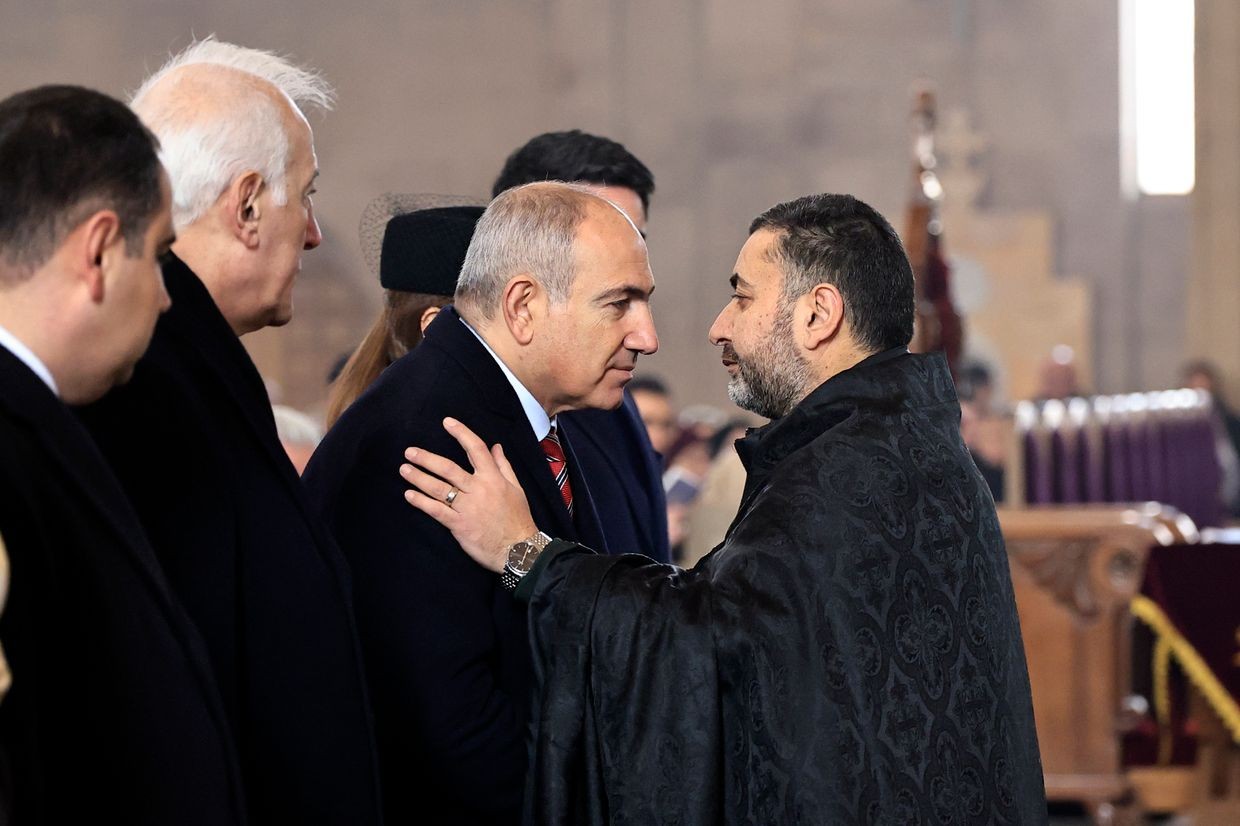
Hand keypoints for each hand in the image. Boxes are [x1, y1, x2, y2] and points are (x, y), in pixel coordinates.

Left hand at [400, 418, 537, 572]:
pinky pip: (436, 510)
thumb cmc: (518, 518)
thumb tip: (496, 447)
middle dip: (427, 458)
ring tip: (404, 469)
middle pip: (448, 468)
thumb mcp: (516, 488)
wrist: (519, 549)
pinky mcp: (459, 525)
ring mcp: (467, 507)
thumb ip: (504, 466)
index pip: (476, 449)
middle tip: (410, 452)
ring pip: (438, 488)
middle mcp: (478, 489)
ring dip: (419, 477)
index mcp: (493, 478)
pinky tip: (409, 495)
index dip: (461, 433)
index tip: (447, 422)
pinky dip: (421, 502)